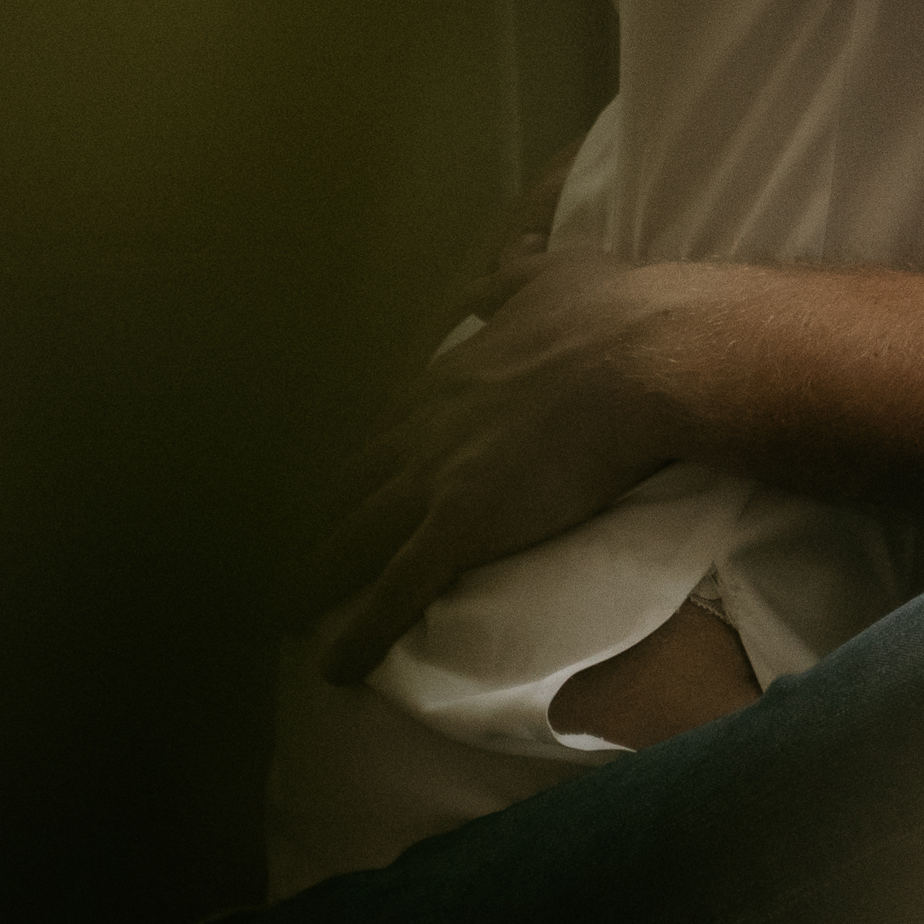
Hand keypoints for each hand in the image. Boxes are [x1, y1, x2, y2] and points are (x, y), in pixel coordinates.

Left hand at [302, 241, 684, 685]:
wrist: (642, 352)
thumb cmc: (613, 310)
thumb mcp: (555, 273)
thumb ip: (519, 277)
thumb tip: (508, 256)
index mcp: (446, 374)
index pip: (381, 427)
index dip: (357, 462)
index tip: (337, 489)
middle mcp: (423, 425)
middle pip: (346, 485)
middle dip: (310, 522)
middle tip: (281, 556)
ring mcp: (435, 475)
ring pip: (351, 539)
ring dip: (312, 578)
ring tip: (282, 612)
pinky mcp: (459, 523)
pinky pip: (397, 590)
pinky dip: (361, 632)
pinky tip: (335, 667)